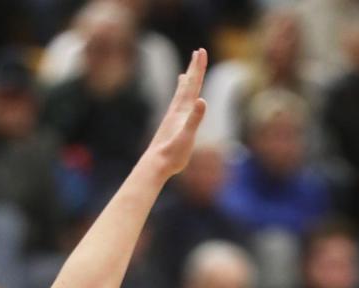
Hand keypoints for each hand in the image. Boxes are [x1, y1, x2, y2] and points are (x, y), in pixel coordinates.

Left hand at [145, 49, 207, 179]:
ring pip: (180, 96)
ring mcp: (172, 119)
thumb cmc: (172, 154)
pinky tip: (177, 104)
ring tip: (184, 74)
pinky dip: (179, 102)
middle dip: (194, 69)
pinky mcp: (170, 128)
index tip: (201, 50)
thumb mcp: (187, 137)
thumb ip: (195, 119)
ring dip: (185, 84)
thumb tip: (203, 100)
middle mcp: (176, 111)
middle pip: (187, 85)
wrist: (155, 165)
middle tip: (197, 52)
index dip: (198, 68)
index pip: (193, 84)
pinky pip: (176, 109)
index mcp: (182, 110)